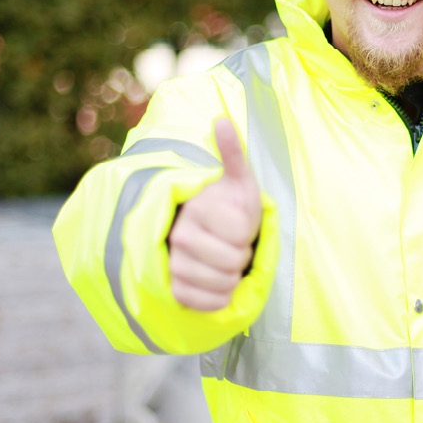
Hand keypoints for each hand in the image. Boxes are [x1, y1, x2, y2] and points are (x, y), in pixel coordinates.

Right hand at [168, 118, 261, 310]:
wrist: (206, 238)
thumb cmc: (229, 207)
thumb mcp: (240, 181)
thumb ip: (234, 153)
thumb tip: (222, 121)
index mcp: (198, 208)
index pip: (240, 235)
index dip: (249, 234)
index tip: (240, 225)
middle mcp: (179, 235)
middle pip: (232, 262)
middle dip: (242, 257)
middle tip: (234, 246)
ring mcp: (173, 263)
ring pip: (221, 283)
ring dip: (233, 277)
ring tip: (226, 263)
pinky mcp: (173, 289)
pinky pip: (207, 302)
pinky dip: (220, 298)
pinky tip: (218, 283)